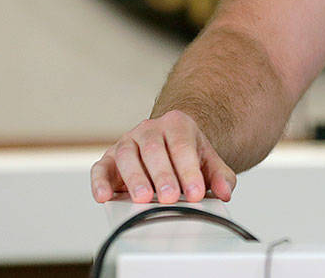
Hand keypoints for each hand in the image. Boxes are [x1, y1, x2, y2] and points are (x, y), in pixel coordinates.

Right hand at [90, 110, 236, 203]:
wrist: (169, 142)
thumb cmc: (187, 154)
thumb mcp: (209, 162)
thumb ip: (220, 176)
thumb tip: (225, 191)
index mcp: (177, 124)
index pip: (183, 146)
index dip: (189, 170)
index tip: (196, 193)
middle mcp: (149, 130)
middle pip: (154, 150)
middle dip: (163, 176)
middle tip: (171, 198)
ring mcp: (127, 142)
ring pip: (127, 156)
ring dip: (135, 178)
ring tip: (144, 199)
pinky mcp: (108, 158)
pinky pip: (101, 168)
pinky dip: (99, 182)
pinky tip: (104, 196)